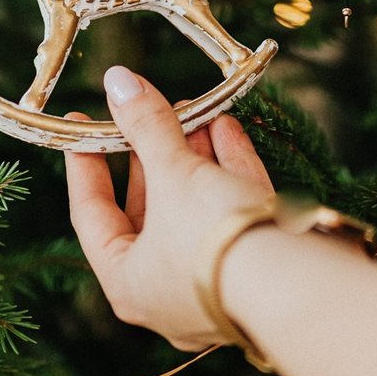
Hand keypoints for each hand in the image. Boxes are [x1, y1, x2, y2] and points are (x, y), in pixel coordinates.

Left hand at [65, 66, 275, 351]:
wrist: (296, 284)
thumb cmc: (214, 239)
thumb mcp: (174, 174)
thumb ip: (146, 126)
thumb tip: (118, 81)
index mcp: (128, 284)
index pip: (92, 214)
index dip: (85, 162)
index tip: (80, 121)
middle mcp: (166, 293)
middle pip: (149, 209)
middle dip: (154, 152)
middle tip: (151, 110)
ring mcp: (215, 286)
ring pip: (194, 210)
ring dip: (194, 156)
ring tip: (195, 110)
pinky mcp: (256, 272)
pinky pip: (232, 217)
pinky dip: (227, 171)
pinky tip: (226, 129)